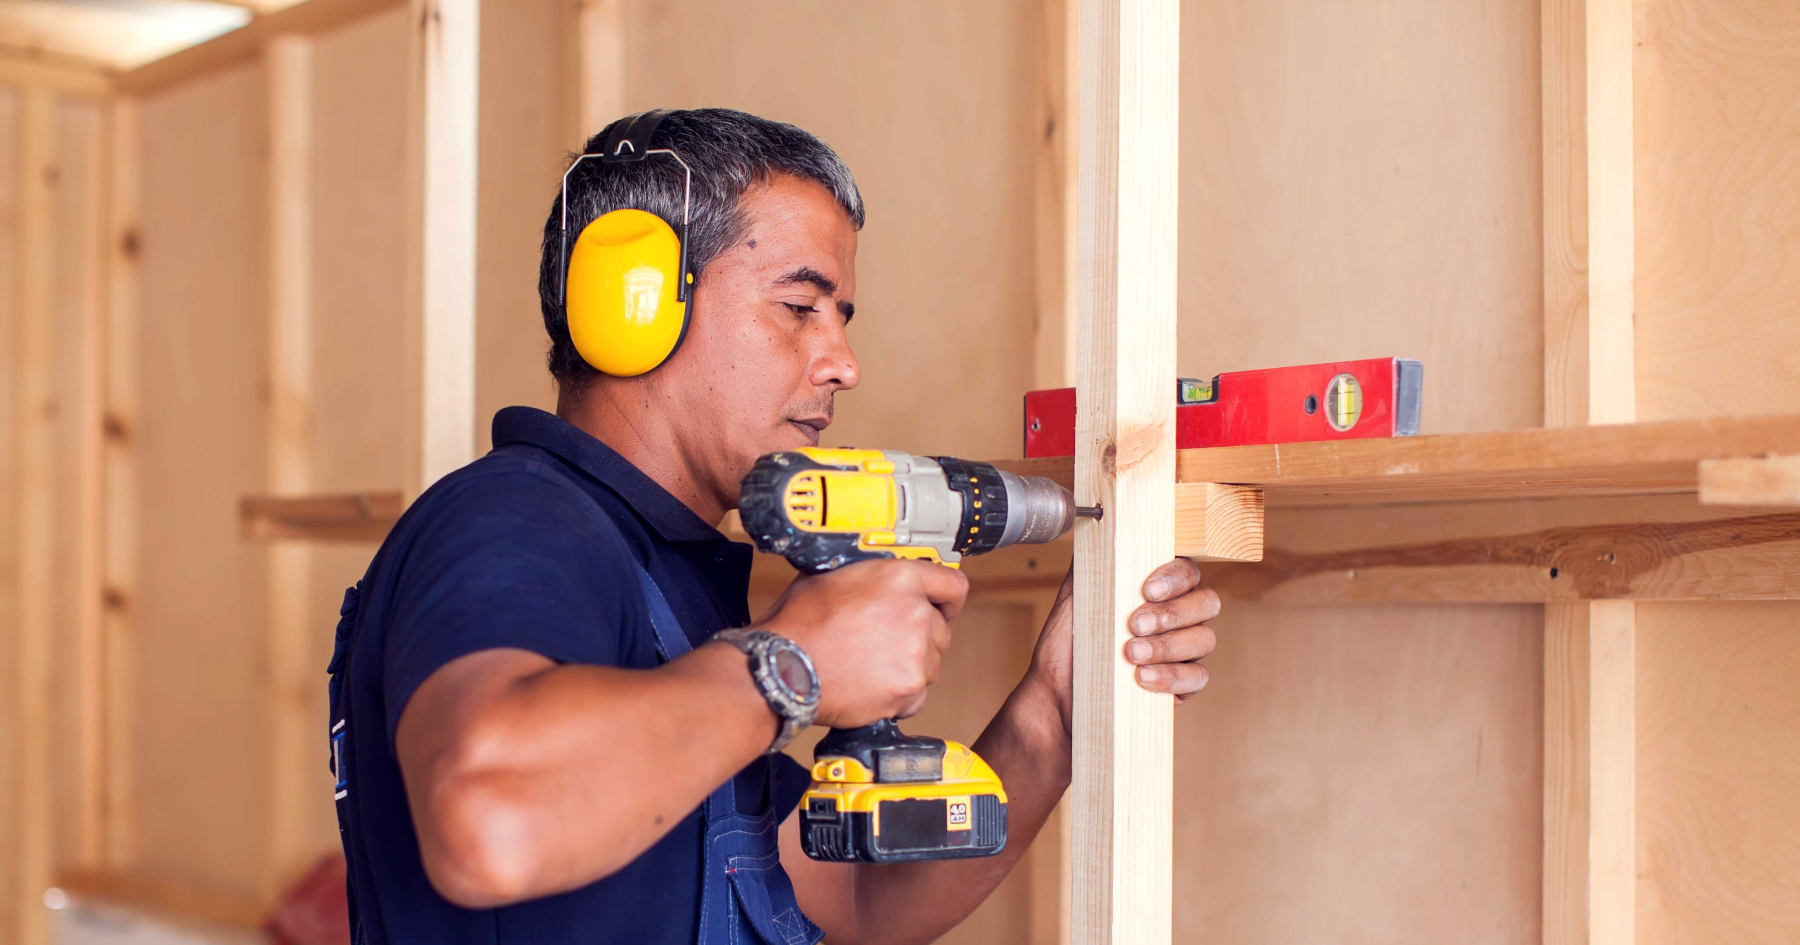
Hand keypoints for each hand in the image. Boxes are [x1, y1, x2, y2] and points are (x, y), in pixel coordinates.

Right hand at [754, 558, 968, 728]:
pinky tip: (870, 687)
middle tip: (882, 643)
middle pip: (941, 630)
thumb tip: (880, 581)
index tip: (941, 607)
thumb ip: (872, 578)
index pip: (953, 585)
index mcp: (900, 579)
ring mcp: (916, 656)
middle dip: (919, 637)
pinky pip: (917, 696)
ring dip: (909, 667)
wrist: (782, 668)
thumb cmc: (798, 623)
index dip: (946, 599)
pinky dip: (899, 696)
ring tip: (870, 666)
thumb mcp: (833, 576)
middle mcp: (916, 615)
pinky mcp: (907, 691)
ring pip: (930, 664)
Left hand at [1029, 558, 1219, 729]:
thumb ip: (1092, 563)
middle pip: (1205, 604)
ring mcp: (1183, 651)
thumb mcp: (1074, 598)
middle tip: (1135, 625)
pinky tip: (1144, 678)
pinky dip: (1173, 677)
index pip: (1186, 571)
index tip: (1148, 589)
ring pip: (1204, 640)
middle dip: (1172, 613)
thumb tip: (1097, 523)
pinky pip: (1197, 678)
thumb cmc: (1067, 644)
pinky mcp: (1181, 685)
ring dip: (1168, 647)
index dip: (1175, 577)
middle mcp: (1177, 617)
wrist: (1057, 694)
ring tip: (1132, 655)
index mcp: (1157, 590)